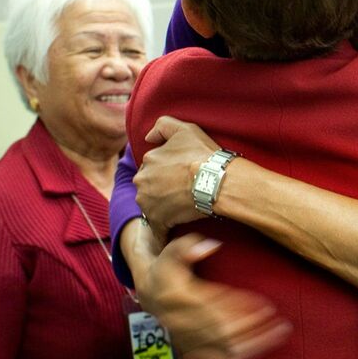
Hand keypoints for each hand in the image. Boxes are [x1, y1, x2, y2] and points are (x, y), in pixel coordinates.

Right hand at [132, 232, 290, 358]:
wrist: (148, 292)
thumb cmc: (167, 268)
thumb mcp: (173, 249)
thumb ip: (188, 246)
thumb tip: (210, 246)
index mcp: (181, 297)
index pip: (216, 305)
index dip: (242, 307)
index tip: (268, 307)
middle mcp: (182, 320)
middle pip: (222, 331)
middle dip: (255, 331)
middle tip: (282, 327)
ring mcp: (183, 337)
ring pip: (217, 348)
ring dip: (248, 348)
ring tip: (275, 341)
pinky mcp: (184, 348)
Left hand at [137, 116, 221, 231]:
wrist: (215, 181)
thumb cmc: (203, 155)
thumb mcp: (184, 129)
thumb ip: (163, 126)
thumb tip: (148, 137)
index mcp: (148, 160)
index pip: (152, 168)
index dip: (165, 172)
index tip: (177, 177)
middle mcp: (142, 180)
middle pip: (148, 187)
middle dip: (159, 190)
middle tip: (180, 193)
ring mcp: (147, 202)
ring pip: (151, 206)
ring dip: (162, 208)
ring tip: (181, 210)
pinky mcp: (157, 221)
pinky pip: (158, 230)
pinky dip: (163, 232)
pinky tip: (172, 233)